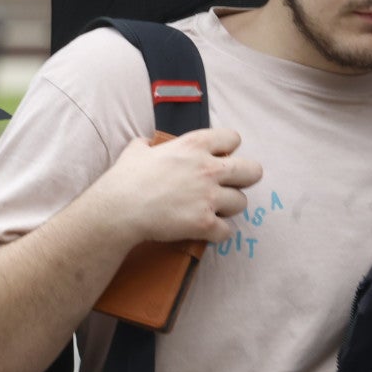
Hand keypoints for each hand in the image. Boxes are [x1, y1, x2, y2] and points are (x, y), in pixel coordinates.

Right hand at [91, 127, 263, 245]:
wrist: (119, 209)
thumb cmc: (125, 179)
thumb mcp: (136, 151)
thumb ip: (147, 146)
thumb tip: (145, 145)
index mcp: (194, 145)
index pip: (233, 138)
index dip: (228, 149)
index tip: (219, 158)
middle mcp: (208, 168)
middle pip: (252, 171)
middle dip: (244, 178)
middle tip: (230, 185)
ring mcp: (209, 197)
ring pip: (242, 203)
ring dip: (229, 207)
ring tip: (213, 210)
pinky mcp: (204, 223)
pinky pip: (227, 231)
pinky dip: (218, 233)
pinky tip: (207, 231)